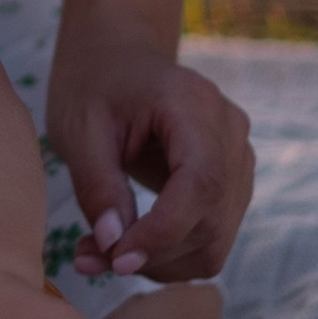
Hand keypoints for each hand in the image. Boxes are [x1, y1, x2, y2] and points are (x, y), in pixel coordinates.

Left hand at [46, 43, 253, 285]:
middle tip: (91, 259)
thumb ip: (98, 187)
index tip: (116, 259)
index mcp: (194, 104)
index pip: (201, 184)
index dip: (164, 232)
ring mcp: (238, 158)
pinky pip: (211, 235)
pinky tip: (126, 245)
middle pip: (212, 220)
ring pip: (215, 239)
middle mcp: (230, 131)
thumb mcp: (79, 129)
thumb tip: (114, 249)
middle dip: (154, 254)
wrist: (116, 56)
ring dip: (160, 261)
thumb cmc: (94, 84)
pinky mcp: (231, 182)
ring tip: (100, 253)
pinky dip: (169, 253)